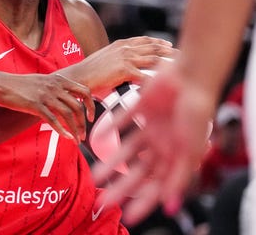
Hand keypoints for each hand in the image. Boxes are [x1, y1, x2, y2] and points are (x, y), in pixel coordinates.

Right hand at [0, 72, 92, 142]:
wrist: (0, 84)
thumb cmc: (18, 84)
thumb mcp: (40, 80)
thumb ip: (53, 87)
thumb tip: (63, 98)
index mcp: (57, 79)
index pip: (84, 91)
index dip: (91, 105)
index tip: (90, 117)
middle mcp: (54, 86)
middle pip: (77, 106)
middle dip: (83, 122)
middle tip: (83, 134)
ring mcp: (45, 95)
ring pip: (68, 114)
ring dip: (75, 129)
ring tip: (77, 140)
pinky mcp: (35, 105)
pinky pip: (54, 120)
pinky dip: (63, 131)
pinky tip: (66, 138)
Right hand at [61, 36, 175, 99]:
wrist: (78, 77)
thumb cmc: (90, 72)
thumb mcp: (105, 59)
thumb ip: (118, 58)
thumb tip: (128, 65)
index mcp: (120, 44)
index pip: (143, 40)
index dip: (158, 42)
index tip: (168, 45)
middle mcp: (124, 48)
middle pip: (152, 46)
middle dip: (168, 50)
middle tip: (181, 54)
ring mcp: (125, 58)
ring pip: (153, 58)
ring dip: (168, 62)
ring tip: (180, 66)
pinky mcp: (124, 69)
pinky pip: (145, 75)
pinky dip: (155, 79)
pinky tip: (164, 83)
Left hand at [91, 61, 216, 224]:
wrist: (191, 75)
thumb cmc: (196, 111)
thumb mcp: (191, 149)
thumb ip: (179, 175)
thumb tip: (168, 204)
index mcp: (176, 155)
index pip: (157, 185)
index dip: (143, 201)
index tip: (128, 216)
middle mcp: (163, 143)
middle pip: (139, 172)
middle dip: (122, 188)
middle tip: (103, 201)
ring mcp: (151, 126)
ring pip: (127, 151)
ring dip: (112, 164)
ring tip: (95, 176)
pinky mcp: (141, 107)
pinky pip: (122, 120)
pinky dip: (109, 128)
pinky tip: (96, 137)